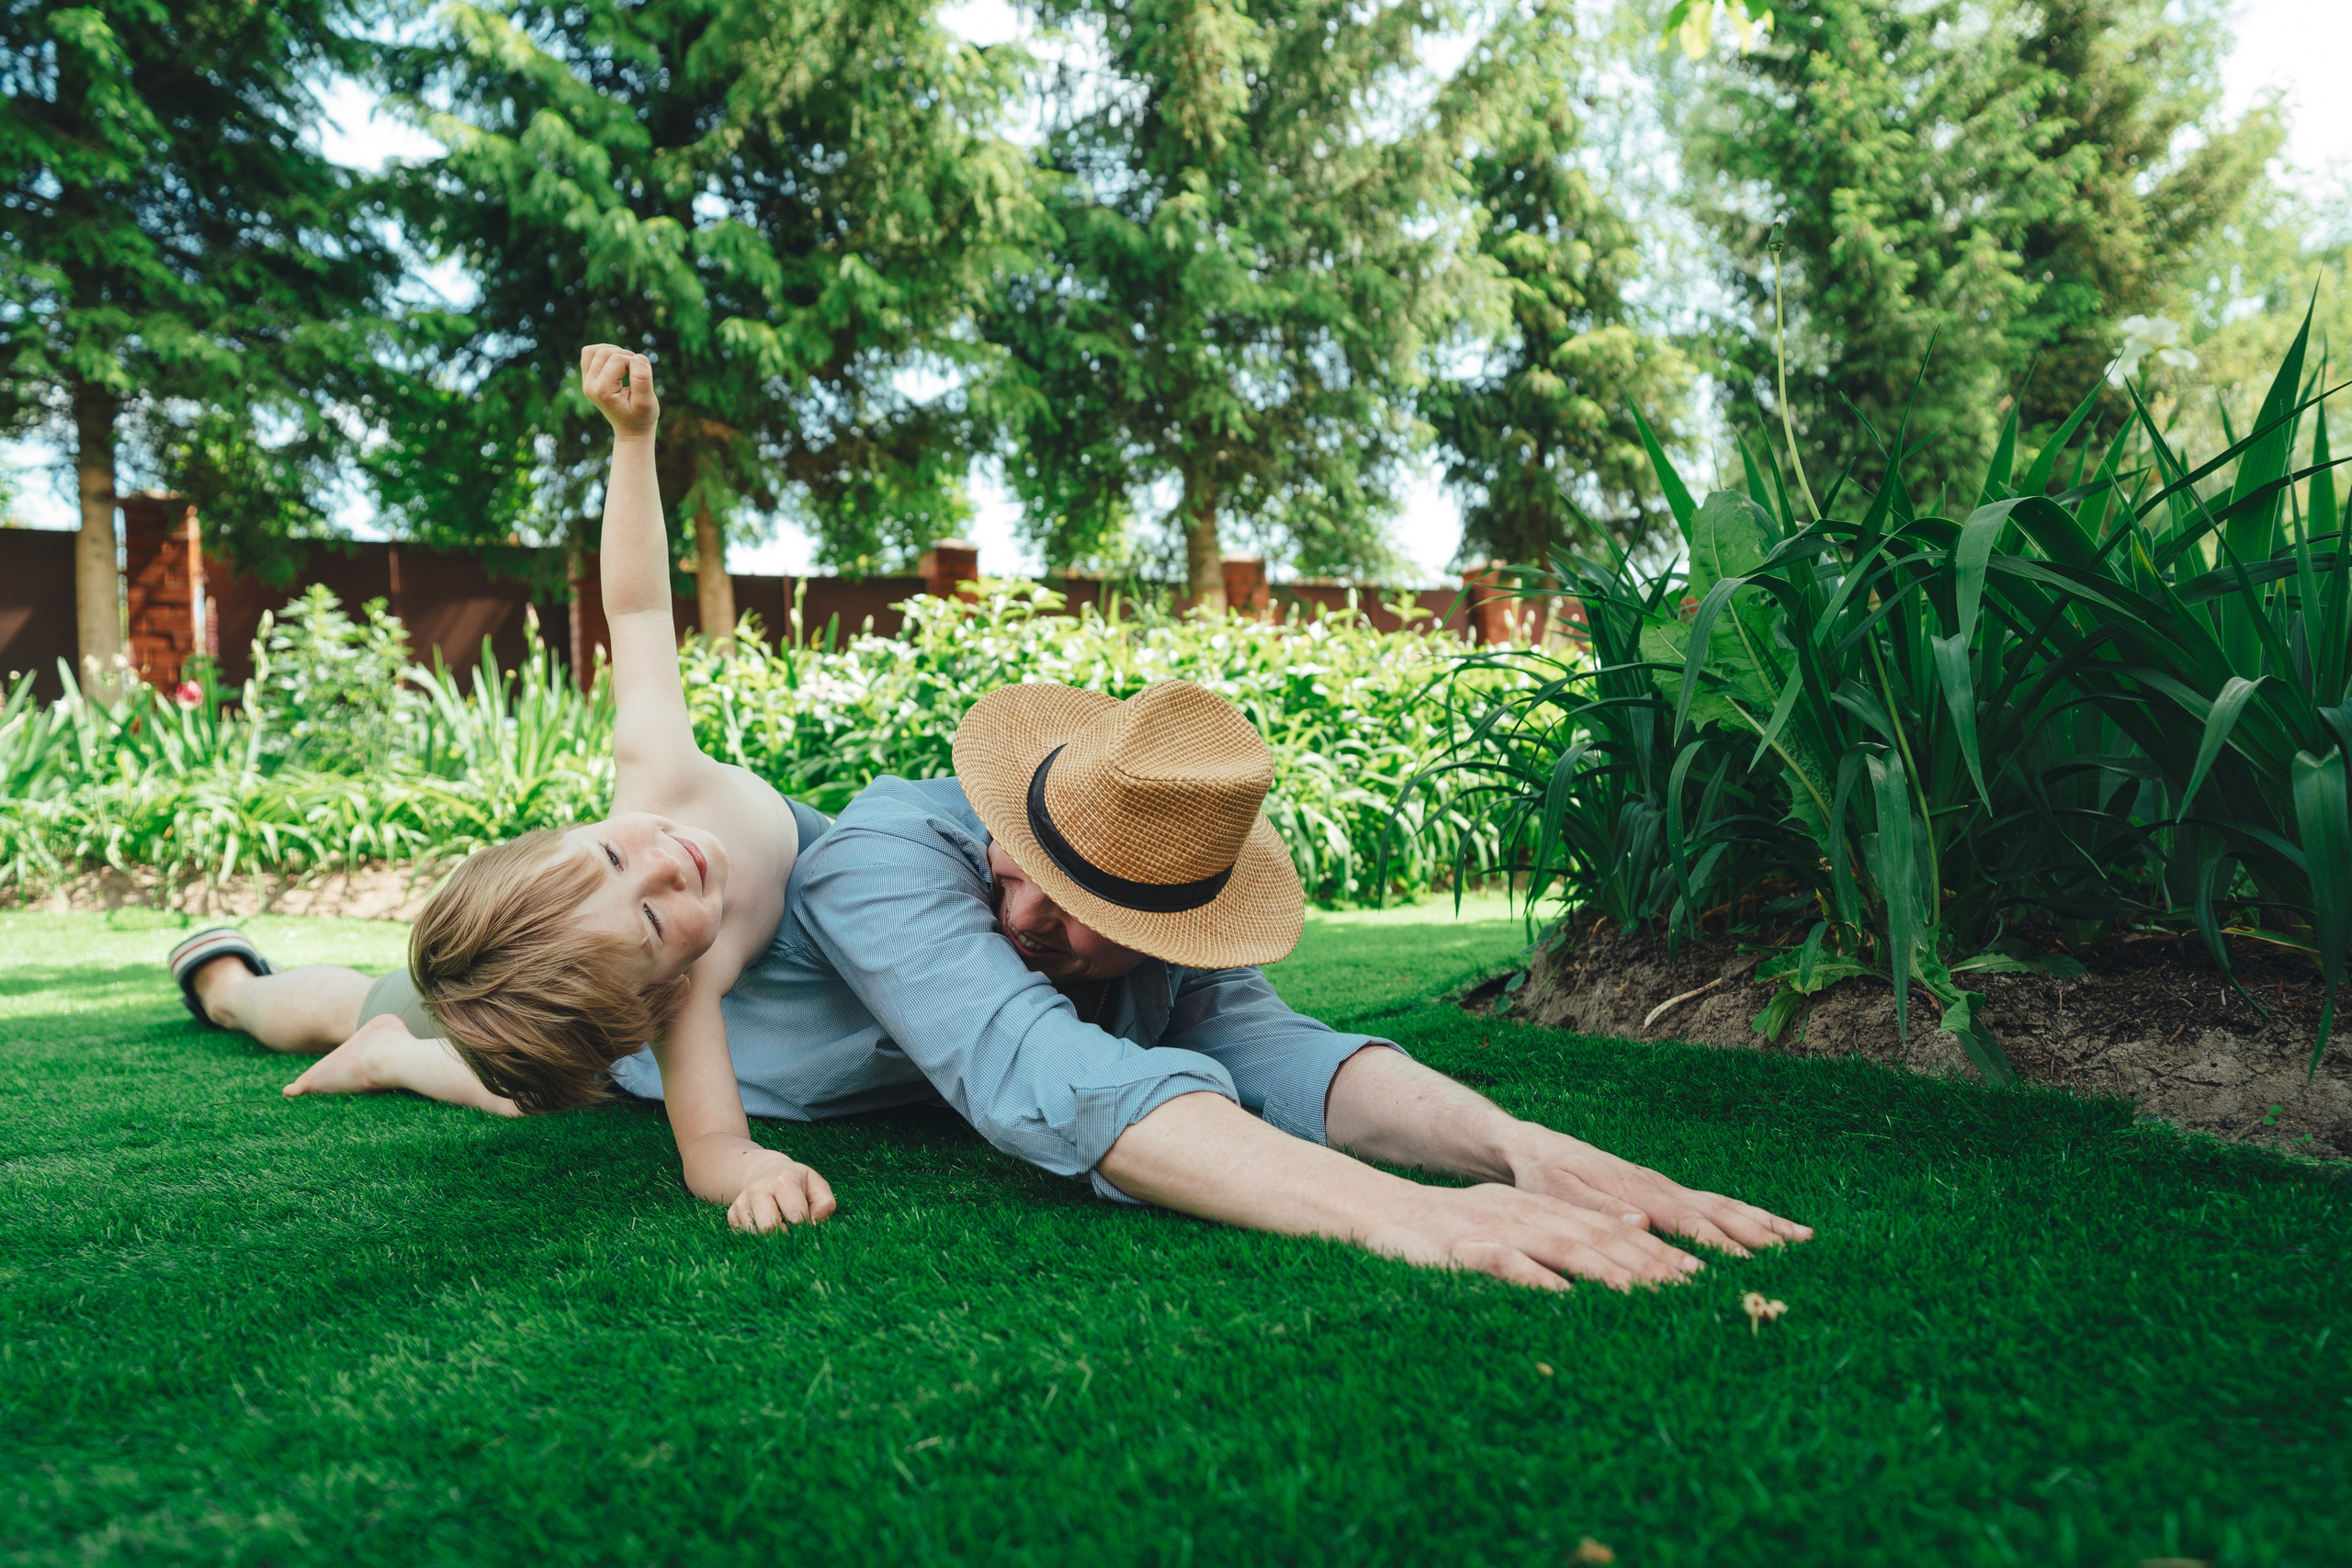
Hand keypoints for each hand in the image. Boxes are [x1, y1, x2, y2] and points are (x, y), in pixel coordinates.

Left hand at [580, 343, 658, 436]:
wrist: (631, 429)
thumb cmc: (641, 417)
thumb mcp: (647, 402)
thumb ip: (642, 379)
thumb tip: (638, 357)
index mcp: (602, 391)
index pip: (617, 359)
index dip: (634, 362)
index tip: (642, 377)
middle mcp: (590, 386)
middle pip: (604, 352)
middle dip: (625, 356)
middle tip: (636, 370)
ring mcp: (586, 382)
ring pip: (594, 350)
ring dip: (614, 352)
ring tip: (627, 365)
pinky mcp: (587, 378)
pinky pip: (589, 353)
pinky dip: (603, 352)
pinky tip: (616, 361)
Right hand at [725, 1152, 836, 1232]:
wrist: (766, 1171)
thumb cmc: (797, 1183)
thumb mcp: (816, 1185)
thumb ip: (825, 1204)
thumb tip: (816, 1223)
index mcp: (783, 1181)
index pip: (795, 1215)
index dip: (805, 1226)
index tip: (808, 1225)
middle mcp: (758, 1190)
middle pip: (768, 1227)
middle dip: (784, 1236)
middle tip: (791, 1231)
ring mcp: (742, 1202)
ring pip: (754, 1235)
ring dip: (769, 1239)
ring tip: (779, 1226)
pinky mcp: (732, 1214)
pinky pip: (744, 1237)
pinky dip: (757, 1238)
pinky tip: (764, 1226)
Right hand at [1365, 1182, 1708, 1291]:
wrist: (1380, 1213)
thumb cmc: (1451, 1231)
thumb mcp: (1512, 1226)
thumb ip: (1559, 1236)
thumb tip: (1614, 1248)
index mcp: (1542, 1212)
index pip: (1609, 1231)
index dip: (1654, 1251)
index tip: (1695, 1276)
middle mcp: (1528, 1217)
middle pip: (1597, 1238)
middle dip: (1645, 1262)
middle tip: (1688, 1288)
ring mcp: (1497, 1231)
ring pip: (1560, 1248)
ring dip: (1604, 1270)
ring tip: (1642, 1293)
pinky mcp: (1462, 1251)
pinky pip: (1503, 1265)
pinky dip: (1534, 1279)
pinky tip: (1562, 1297)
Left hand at [1508, 1132, 1811, 1256]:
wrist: (1536, 1148)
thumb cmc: (1544, 1177)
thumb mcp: (1559, 1195)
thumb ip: (1599, 1210)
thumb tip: (1642, 1224)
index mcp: (1636, 1191)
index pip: (1685, 1220)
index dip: (1715, 1244)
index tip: (1744, 1265)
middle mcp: (1660, 1187)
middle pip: (1718, 1211)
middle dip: (1757, 1235)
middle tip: (1797, 1257)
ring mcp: (1668, 1188)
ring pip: (1726, 1206)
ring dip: (1765, 1223)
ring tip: (1807, 1241)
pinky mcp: (1668, 1193)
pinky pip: (1717, 1205)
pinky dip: (1750, 1216)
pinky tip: (1776, 1230)